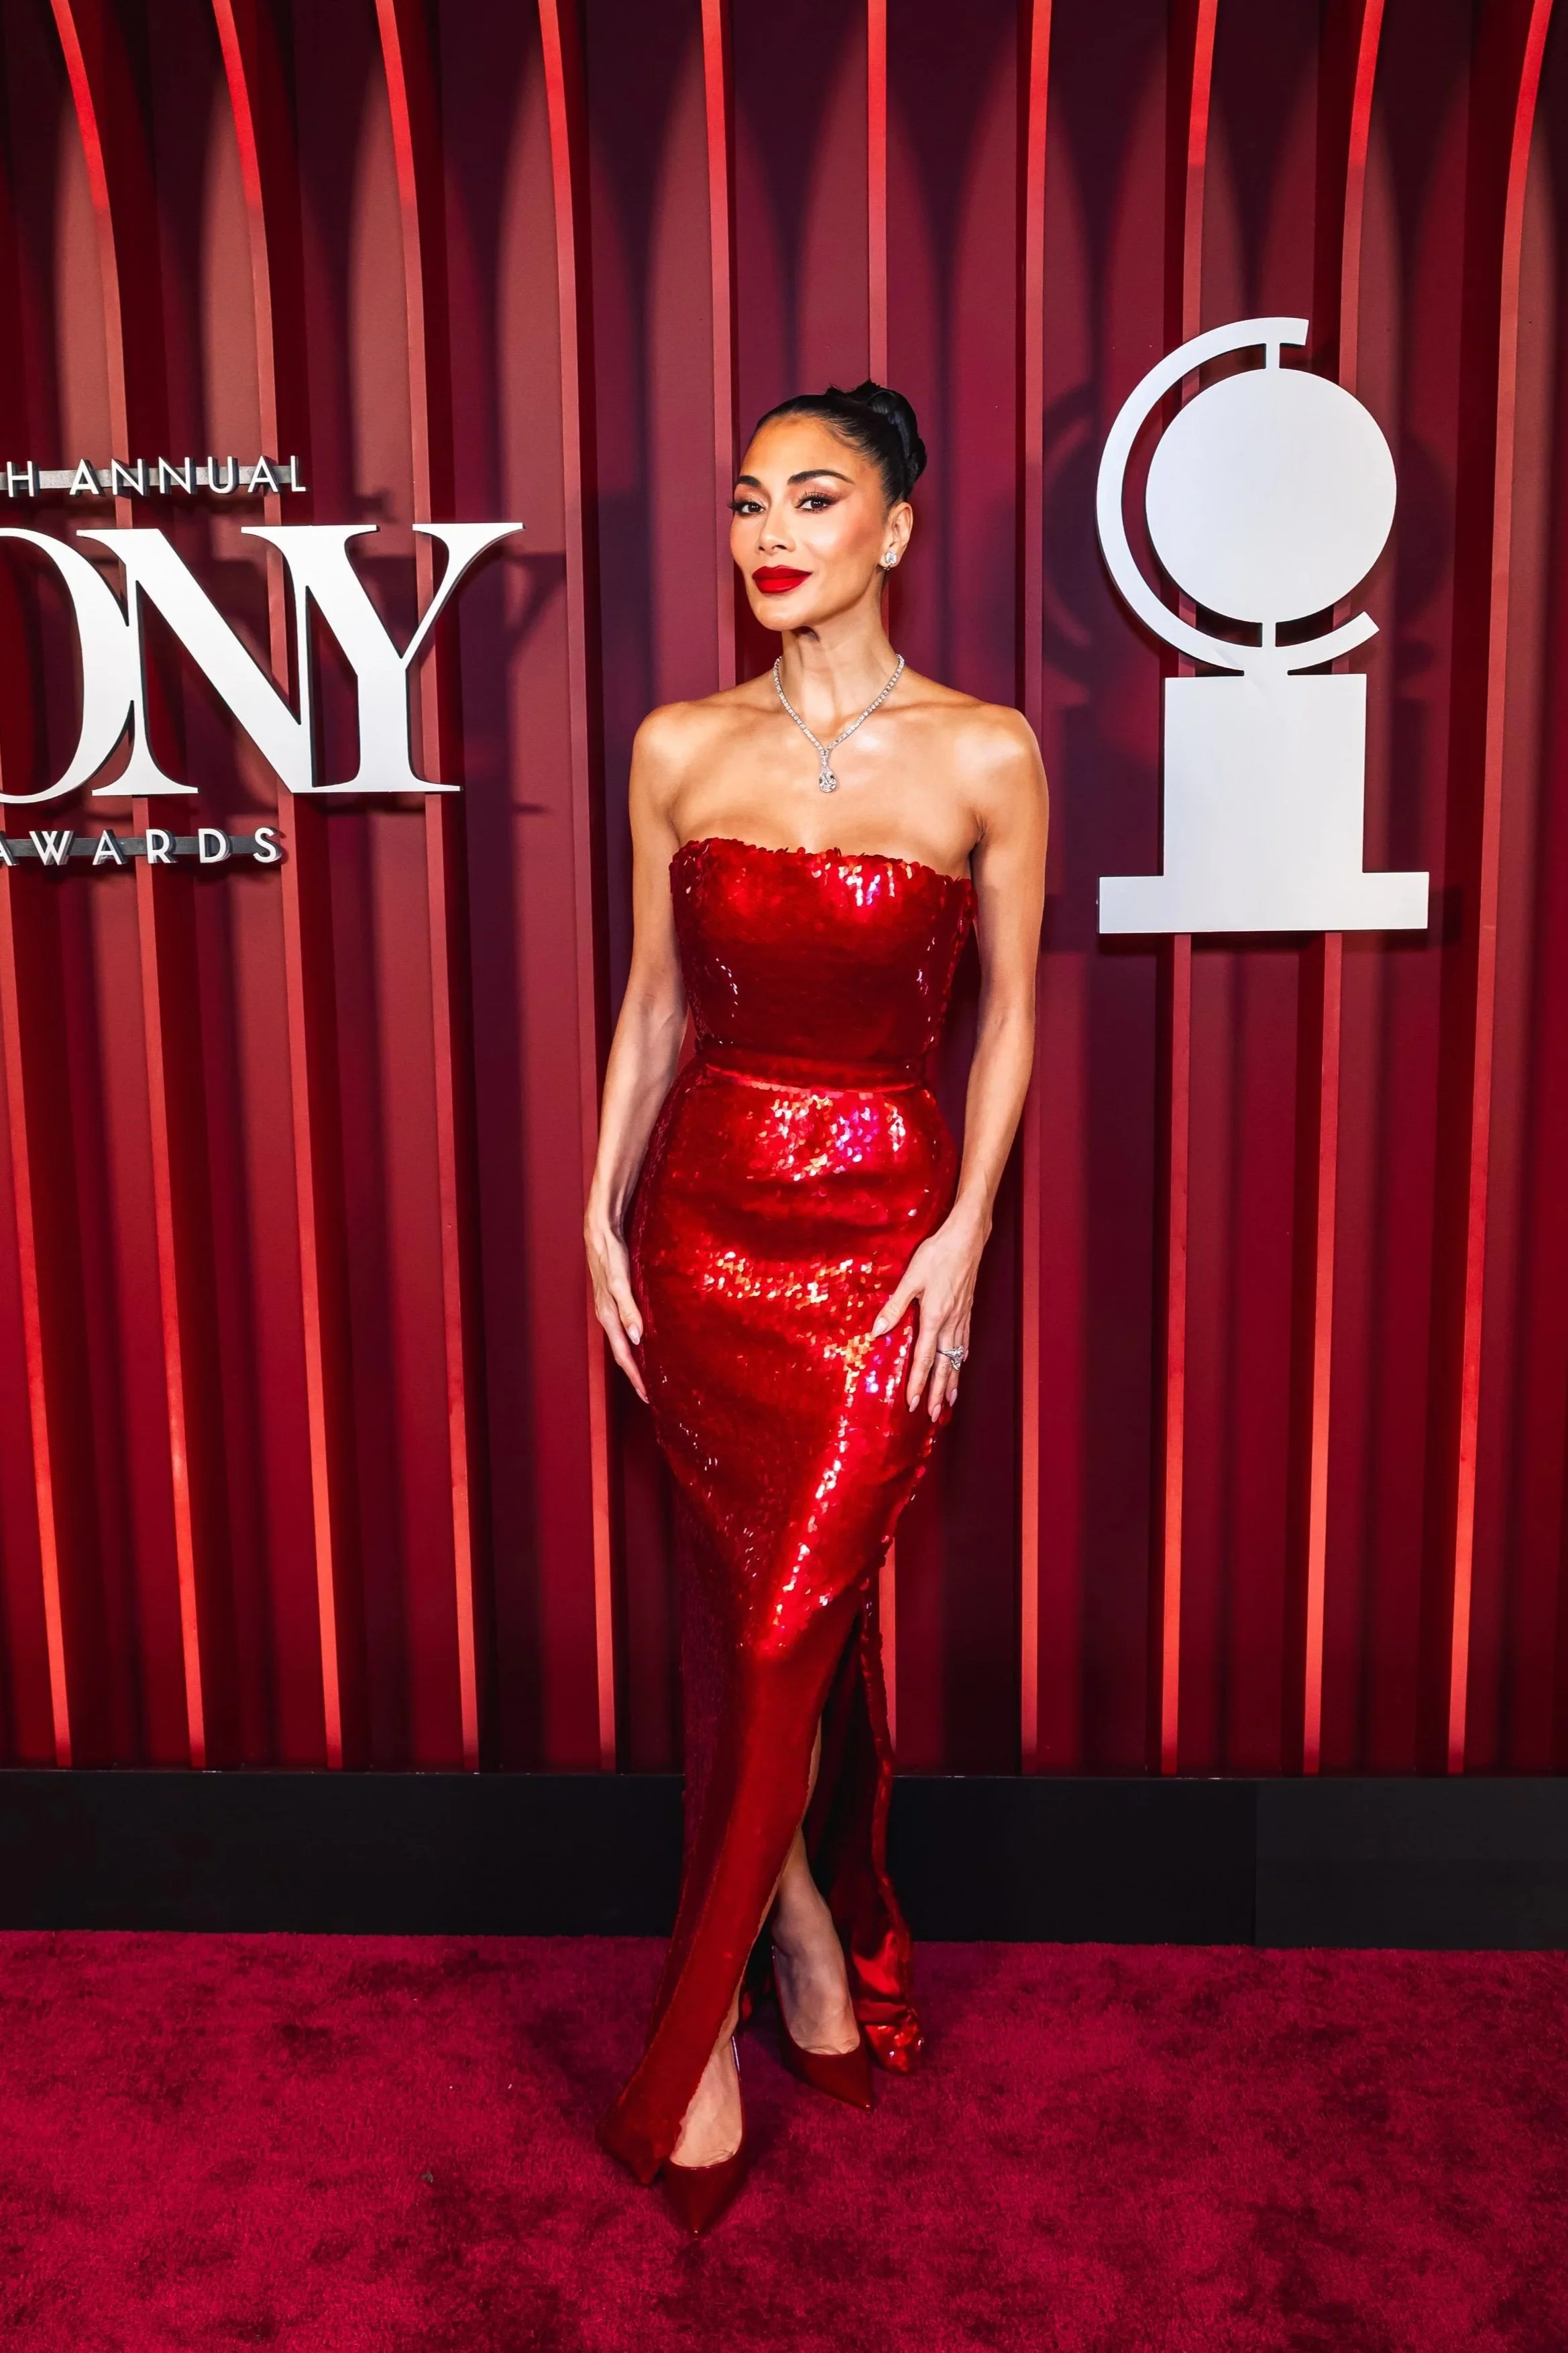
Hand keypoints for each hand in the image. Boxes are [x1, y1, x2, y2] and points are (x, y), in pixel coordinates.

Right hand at [584, 1209, 647, 1401]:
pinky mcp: (615, 1298)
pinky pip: (624, 1327)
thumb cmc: (610, 1254)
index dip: (634, 1376)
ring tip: (647, 1374)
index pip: (623, 1354)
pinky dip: (633, 1341)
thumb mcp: (621, 1282)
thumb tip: (636, 1338)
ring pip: (622, 1341)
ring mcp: (610, 1307)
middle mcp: (607, 1315)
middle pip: (621, 1353)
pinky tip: (643, 1341)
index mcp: (608, 1315)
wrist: (600, 1231)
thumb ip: (629, 1309)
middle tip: (649, 1393)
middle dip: (634, 1374)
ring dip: (634, 1360)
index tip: (647, 1395)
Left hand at [869, 1206, 985, 1419]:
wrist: (967, 1238)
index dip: (917, 1383)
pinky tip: (961, 1364)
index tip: (912, 1403)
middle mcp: (950, 1323)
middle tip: (932, 1415)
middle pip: (944, 1366)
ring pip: (957, 1357)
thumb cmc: (937, 1255)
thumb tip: (876, 1331)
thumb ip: (894, 1307)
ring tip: (948, 1401)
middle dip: (937, 1392)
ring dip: (951, 1381)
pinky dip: (962, 1359)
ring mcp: (962, 1318)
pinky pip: (965, 1343)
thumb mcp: (910, 1278)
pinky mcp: (967, 1311)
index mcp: (934, 1317)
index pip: (924, 1359)